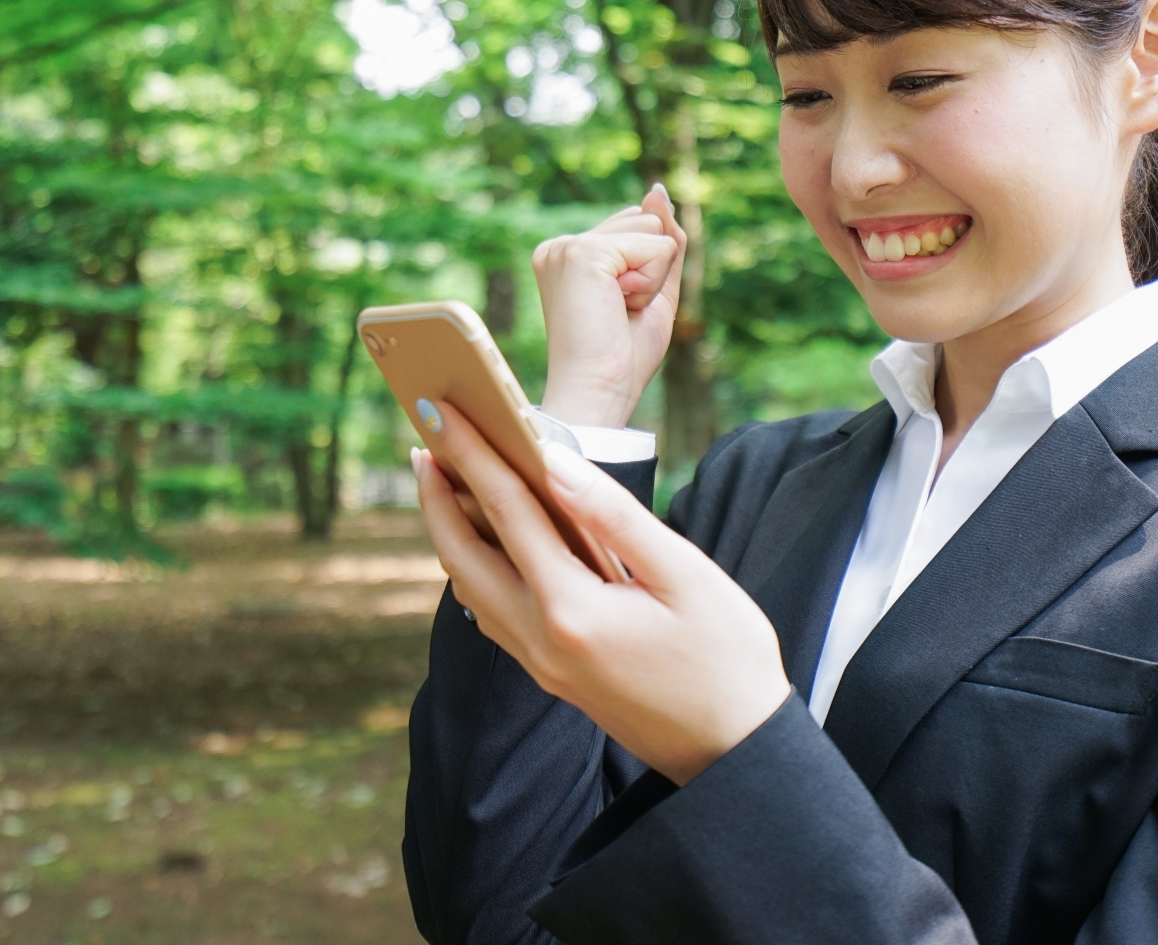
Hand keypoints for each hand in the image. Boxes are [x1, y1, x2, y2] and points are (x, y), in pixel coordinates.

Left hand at [413, 403, 789, 786]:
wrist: (734, 750)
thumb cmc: (726, 656)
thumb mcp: (684, 574)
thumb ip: (614, 515)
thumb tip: (554, 460)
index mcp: (573, 611)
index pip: (507, 512)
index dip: (472, 453)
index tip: (442, 408)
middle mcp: (541, 641)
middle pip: (462, 554)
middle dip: (438, 493)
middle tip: (422, 437)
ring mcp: (540, 664)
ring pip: (469, 587)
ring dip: (450, 529)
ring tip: (445, 477)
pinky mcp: (549, 675)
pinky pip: (491, 612)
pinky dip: (475, 565)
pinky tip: (485, 539)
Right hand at [533, 183, 686, 427]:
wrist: (600, 390)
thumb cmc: (622, 355)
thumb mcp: (654, 289)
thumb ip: (661, 240)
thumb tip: (657, 189)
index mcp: (569, 254)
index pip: (638, 226)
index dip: (649, 272)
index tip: (618, 311)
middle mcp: (561, 245)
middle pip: (647, 221)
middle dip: (653, 271)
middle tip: (620, 312)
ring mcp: (567, 246)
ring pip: (654, 230)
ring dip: (653, 278)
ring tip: (618, 310)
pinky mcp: (582, 252)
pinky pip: (655, 246)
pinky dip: (651, 283)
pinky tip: (619, 306)